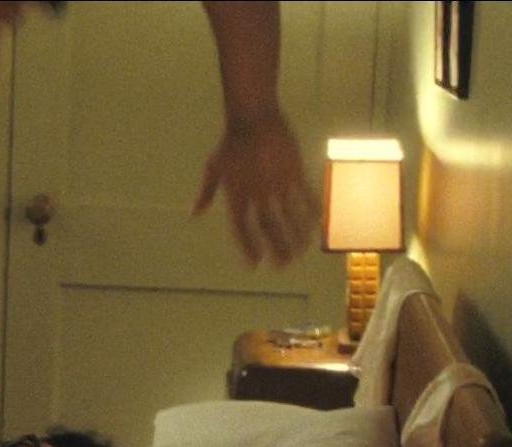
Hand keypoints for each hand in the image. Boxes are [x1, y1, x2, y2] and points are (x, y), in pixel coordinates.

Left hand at [191, 113, 318, 268]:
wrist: (253, 116)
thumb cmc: (231, 142)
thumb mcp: (214, 167)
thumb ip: (206, 193)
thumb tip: (194, 213)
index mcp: (236, 194)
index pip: (241, 228)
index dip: (248, 247)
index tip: (255, 263)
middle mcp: (257, 193)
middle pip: (268, 227)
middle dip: (276, 248)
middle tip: (283, 265)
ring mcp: (277, 183)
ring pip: (289, 216)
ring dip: (296, 236)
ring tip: (301, 251)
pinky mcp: (294, 171)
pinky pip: (305, 195)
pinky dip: (311, 211)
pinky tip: (317, 224)